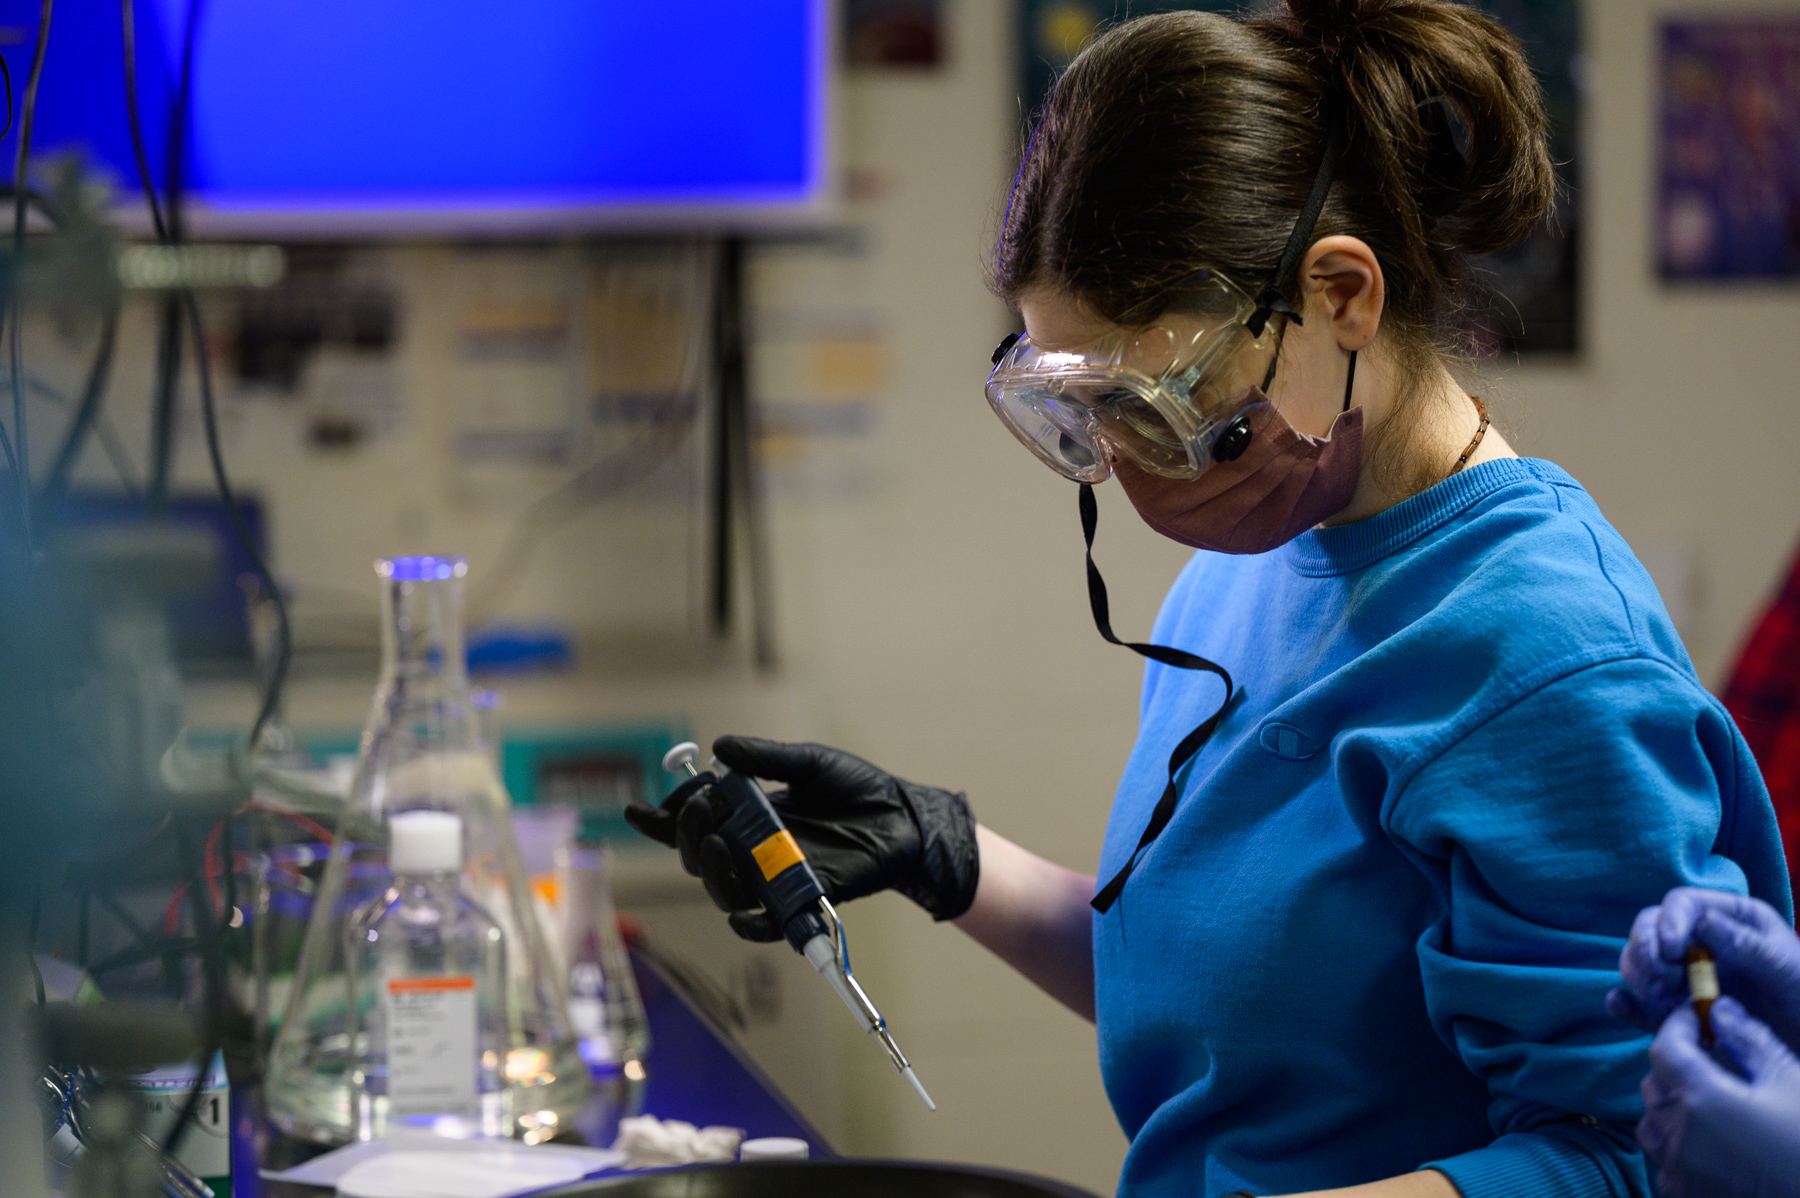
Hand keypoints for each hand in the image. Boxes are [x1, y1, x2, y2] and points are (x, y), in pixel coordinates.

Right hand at [623, 736, 978, 940]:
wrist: (902, 815)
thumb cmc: (856, 789)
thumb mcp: (809, 762)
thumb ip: (766, 758)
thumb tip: (718, 748)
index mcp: (747, 816)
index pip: (693, 823)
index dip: (661, 821)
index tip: (637, 810)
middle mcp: (753, 850)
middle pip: (697, 857)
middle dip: (687, 835)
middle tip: (702, 810)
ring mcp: (776, 877)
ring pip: (723, 890)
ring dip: (710, 873)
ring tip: (717, 845)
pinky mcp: (804, 898)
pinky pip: (768, 925)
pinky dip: (750, 925)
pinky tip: (741, 913)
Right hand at [1607, 888, 1799, 1047]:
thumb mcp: (1789, 970)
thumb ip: (1750, 946)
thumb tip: (1701, 923)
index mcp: (1730, 919)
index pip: (1682, 904)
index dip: (1667, 921)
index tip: (1669, 948)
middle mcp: (1700, 942)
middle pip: (1650, 929)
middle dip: (1645, 950)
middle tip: (1659, 978)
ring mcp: (1684, 976)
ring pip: (1639, 963)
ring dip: (1640, 978)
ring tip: (1662, 1002)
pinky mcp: (1675, 1010)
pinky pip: (1639, 1002)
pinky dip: (1625, 1003)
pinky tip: (1621, 1006)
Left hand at [1637, 998, 1799, 1197]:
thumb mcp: (1791, 1081)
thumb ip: (1749, 1042)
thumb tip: (1721, 1010)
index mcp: (1702, 1101)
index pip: (1665, 1049)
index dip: (1678, 1026)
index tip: (1696, 1017)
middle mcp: (1680, 1137)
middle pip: (1655, 1085)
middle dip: (1676, 1065)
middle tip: (1709, 1059)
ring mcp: (1680, 1172)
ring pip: (1652, 1125)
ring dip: (1670, 1106)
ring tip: (1707, 1102)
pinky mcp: (1687, 1197)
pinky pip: (1663, 1163)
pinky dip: (1675, 1145)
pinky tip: (1707, 1142)